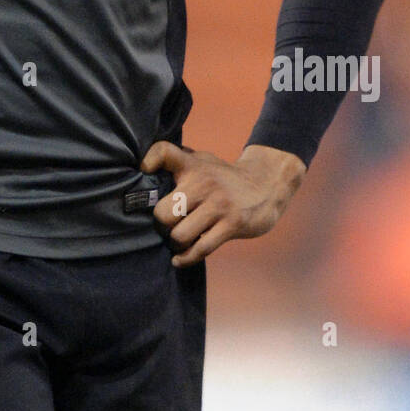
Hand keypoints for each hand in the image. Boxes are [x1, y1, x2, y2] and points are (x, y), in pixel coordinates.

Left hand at [140, 141, 305, 265]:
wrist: (266, 185)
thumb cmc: (223, 177)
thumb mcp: (201, 161)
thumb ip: (176, 163)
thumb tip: (143, 169)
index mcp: (192, 165)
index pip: (163, 152)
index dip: (148, 161)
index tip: (143, 172)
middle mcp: (203, 182)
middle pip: (163, 213)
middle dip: (161, 225)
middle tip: (166, 227)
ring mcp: (218, 204)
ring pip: (180, 235)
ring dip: (175, 243)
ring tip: (178, 241)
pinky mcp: (232, 224)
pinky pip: (201, 248)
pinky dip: (186, 258)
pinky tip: (180, 259)